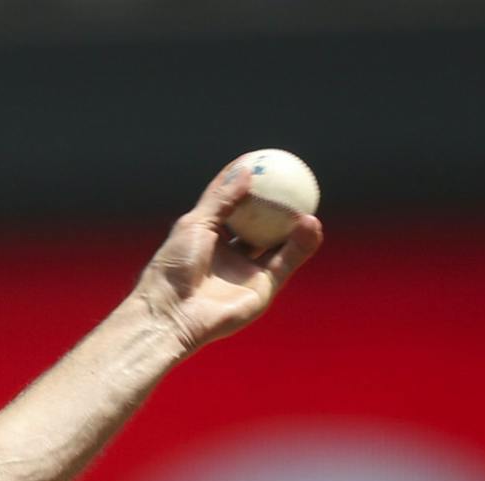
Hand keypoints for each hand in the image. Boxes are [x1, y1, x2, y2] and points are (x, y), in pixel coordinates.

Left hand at [133, 160, 323, 355]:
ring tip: (309, 203)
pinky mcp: (262, 290)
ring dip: (296, 225)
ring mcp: (246, 273)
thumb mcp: (195, 224)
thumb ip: (221, 199)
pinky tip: (311, 224)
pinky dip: (301, 245)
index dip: (248, 188)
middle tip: (295, 183)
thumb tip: (245, 170)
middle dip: (278, 208)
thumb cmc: (174, 267)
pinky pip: (286, 262)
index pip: (233, 207)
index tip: (264, 164)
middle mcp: (229, 256)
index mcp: (209, 239)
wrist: (173, 313)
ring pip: (279, 244)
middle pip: (260, 226)